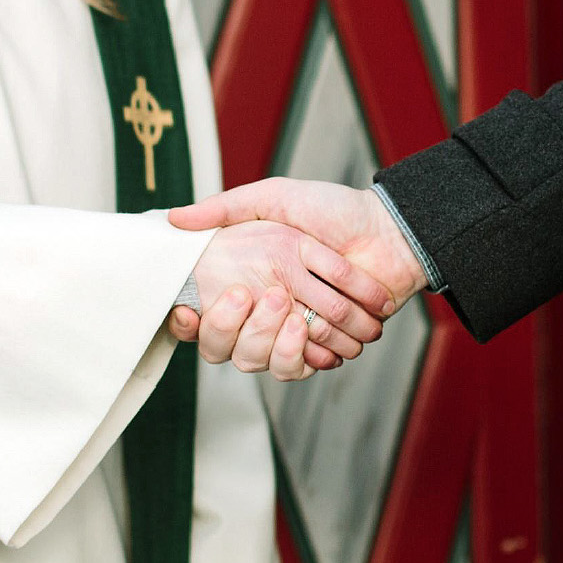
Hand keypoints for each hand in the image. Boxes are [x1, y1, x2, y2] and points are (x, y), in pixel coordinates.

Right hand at [168, 179, 427, 368]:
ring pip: (261, 360)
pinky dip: (309, 354)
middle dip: (244, 326)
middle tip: (271, 298)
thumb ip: (225, 207)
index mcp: (246, 278)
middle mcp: (264, 309)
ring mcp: (293, 330)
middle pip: (228, 345)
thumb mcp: (275, 197)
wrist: (389, 233)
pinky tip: (311, 330)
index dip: (190, 321)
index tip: (191, 310)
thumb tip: (174, 218)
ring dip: (277, 340)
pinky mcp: (325, 345)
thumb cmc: (333, 210)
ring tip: (299, 315)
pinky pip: (303, 366)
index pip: (201, 315)